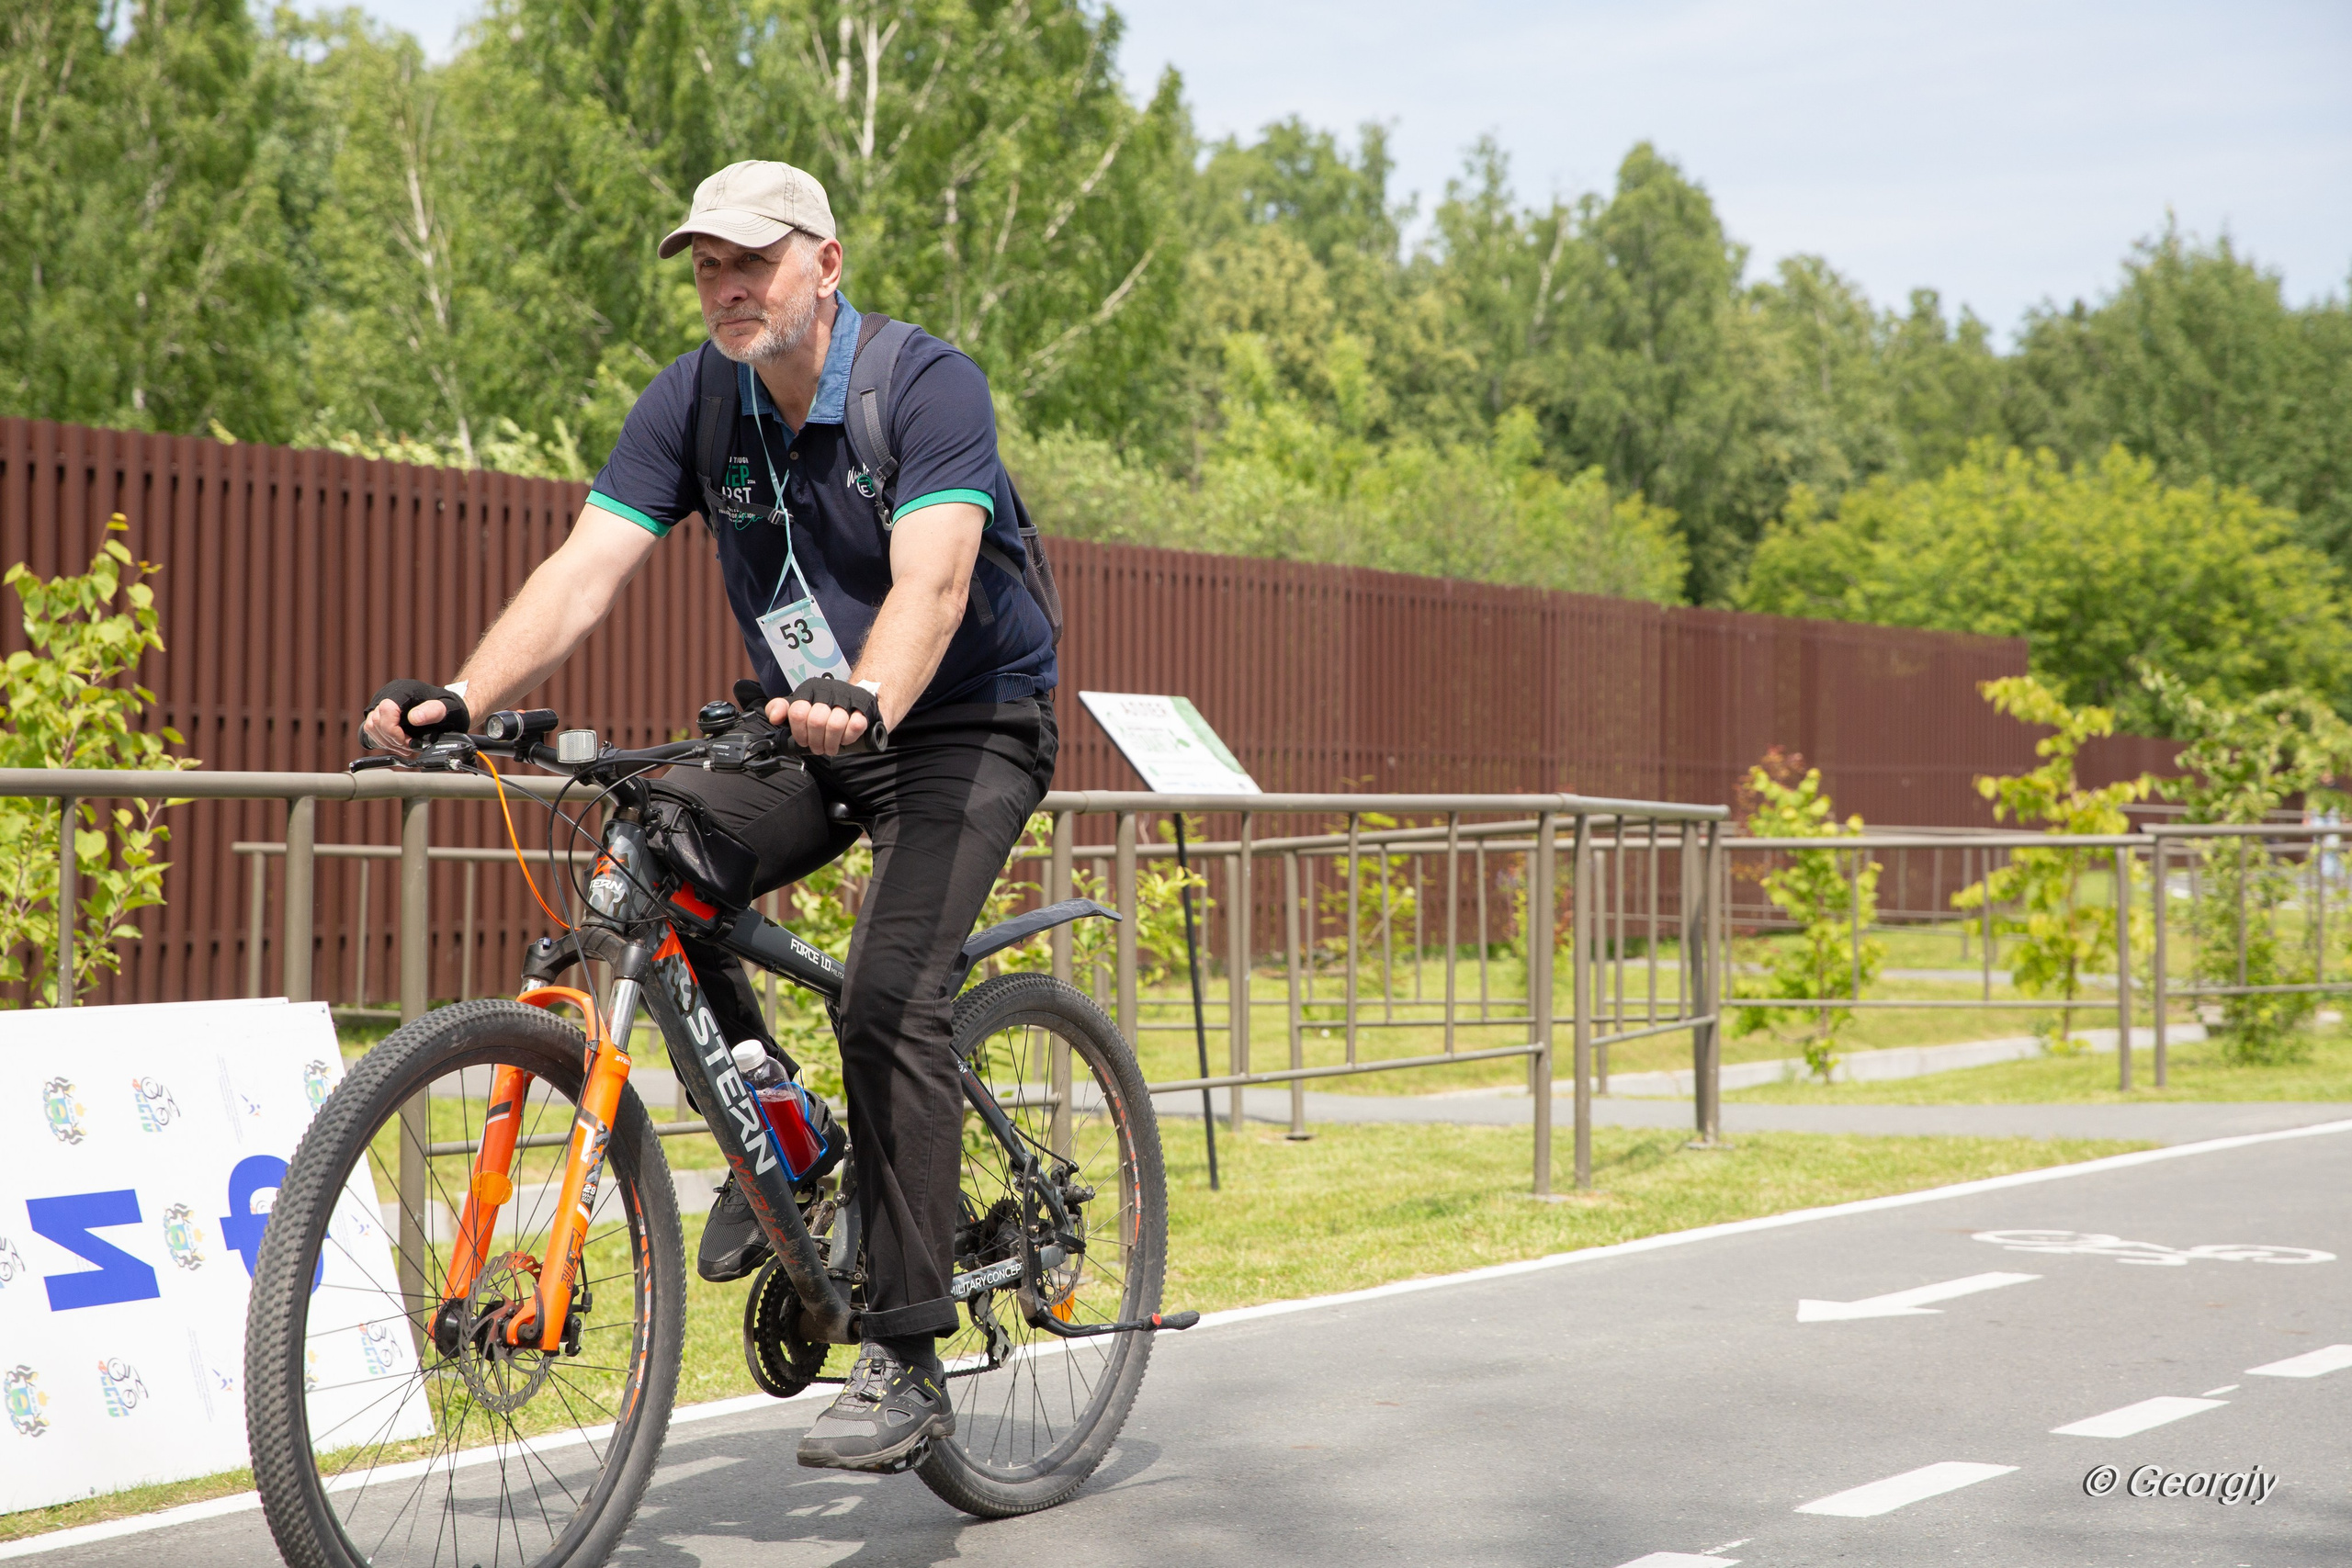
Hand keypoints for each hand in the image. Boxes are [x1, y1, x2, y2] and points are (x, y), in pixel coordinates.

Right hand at [361, 679, 470, 754]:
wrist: (447, 708)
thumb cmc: (448, 707)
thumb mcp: (447, 709)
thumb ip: (432, 711)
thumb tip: (415, 718)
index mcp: (403, 690)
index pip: (386, 710)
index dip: (393, 730)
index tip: (408, 742)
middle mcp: (388, 694)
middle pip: (377, 721)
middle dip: (393, 740)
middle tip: (411, 746)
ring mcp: (382, 703)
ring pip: (371, 727)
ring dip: (388, 742)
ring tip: (407, 746)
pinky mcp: (380, 713)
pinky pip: (372, 730)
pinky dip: (384, 741)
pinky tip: (400, 743)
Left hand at [768, 676, 884, 756]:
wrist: (854, 700)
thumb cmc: (823, 708)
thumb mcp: (799, 707)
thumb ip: (780, 709)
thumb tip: (774, 717)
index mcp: (809, 690)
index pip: (798, 712)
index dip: (799, 733)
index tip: (803, 740)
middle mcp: (827, 691)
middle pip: (816, 721)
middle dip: (816, 741)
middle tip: (818, 747)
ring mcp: (847, 698)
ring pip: (836, 724)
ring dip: (832, 743)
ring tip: (830, 747)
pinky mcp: (863, 707)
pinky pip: (856, 725)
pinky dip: (849, 738)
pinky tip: (845, 739)